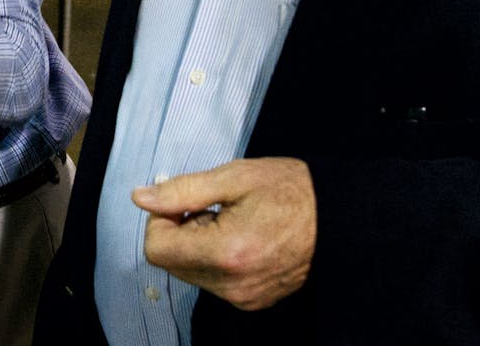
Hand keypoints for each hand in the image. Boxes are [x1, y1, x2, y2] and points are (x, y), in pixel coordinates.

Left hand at [133, 157, 315, 310]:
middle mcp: (233, 284)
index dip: (162, 220)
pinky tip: (242, 238)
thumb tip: (141, 198)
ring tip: (231, 223)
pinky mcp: (253, 301)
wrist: (339, 218)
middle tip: (213, 209)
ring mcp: (244, 297)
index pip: (157, 249)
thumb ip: (182, 190)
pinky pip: (213, 281)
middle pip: (171, 263)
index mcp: (226, 253)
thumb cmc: (290, 190)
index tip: (185, 202)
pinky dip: (215, 259)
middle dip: (180, 232)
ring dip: (197, 245)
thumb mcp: (233, 177)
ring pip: (190, 273)